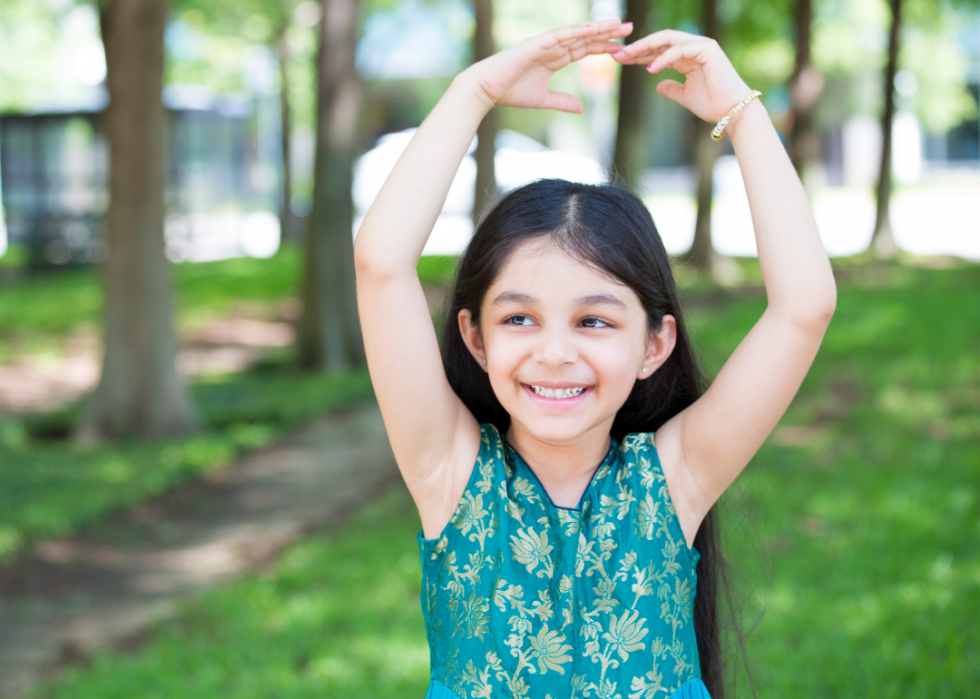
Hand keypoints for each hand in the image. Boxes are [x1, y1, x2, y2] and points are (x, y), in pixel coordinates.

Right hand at [465, 19, 632, 112]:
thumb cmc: (510, 92)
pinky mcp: (536, 45)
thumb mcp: (543, 99)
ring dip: (598, 28)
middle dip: (607, 33)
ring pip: (577, 33)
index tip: (623, 47)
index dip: (603, 47)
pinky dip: (575, 31)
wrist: (487, 90)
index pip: (585, 49)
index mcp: (555, 58)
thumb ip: (563, 102)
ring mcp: (545, 44)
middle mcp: (553, 47)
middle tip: (630, 28)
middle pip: (586, 37)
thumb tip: (582, 108)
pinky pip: (559, 36)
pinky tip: (591, 28)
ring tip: (618, 24)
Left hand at [612, 29, 753, 122]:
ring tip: (628, 56)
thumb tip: (657, 86)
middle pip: (660, 40)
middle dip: (638, 46)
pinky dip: (663, 58)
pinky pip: (680, 50)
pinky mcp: (708, 50)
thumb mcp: (685, 96)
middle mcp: (695, 46)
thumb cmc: (712, 105)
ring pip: (668, 40)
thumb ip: (672, 89)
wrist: (732, 112)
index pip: (659, 49)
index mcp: (688, 56)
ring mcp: (702, 46)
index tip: (620, 59)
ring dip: (645, 47)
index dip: (639, 53)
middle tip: (618, 54)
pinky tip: (649, 68)